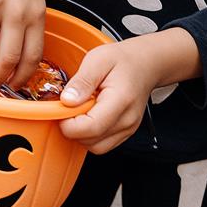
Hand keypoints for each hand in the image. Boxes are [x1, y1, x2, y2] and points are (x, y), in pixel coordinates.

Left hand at [59, 28, 201, 153]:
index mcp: (121, 100)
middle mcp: (127, 120)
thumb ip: (82, 81)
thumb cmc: (122, 60)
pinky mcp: (125, 133)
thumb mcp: (98, 59)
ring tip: (82, 109)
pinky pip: (102, 144)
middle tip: (71, 106)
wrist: (145, 64)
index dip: (69, 124)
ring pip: (95, 147)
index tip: (61, 109)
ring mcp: (128, 129)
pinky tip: (89, 115)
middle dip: (73, 128)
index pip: (91, 127)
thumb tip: (67, 101)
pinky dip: (90, 135)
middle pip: (91, 140)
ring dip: (81, 133)